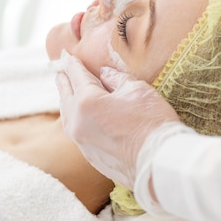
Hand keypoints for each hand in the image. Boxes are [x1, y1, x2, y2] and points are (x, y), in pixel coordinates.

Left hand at [56, 55, 179, 188]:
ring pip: (67, 115)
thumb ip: (116, 79)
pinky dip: (75, 119)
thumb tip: (105, 75)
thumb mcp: (137, 90)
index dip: (72, 64)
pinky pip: (76, 131)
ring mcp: (82, 142)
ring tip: (67, 91)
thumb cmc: (152, 124)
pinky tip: (81, 116)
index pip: (76, 76)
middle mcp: (77, 123)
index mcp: (87, 102)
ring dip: (67, 101)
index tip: (67, 56)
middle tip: (61, 70)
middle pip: (66, 95)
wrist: (159, 164)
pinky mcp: (90, 156)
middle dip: (64, 81)